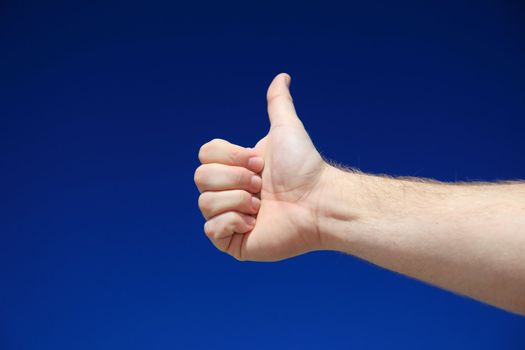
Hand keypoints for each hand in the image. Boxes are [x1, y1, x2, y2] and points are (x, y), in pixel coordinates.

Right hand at [194, 73, 328, 260]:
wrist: (319, 202)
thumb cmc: (305, 168)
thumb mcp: (286, 129)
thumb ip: (278, 104)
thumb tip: (282, 76)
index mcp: (235, 168)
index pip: (205, 154)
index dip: (231, 156)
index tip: (260, 162)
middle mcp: (229, 191)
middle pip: (201, 177)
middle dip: (236, 178)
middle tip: (263, 185)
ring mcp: (230, 217)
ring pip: (204, 203)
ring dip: (239, 200)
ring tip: (263, 206)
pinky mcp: (233, 242)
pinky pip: (210, 231)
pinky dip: (232, 223)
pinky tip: (255, 223)